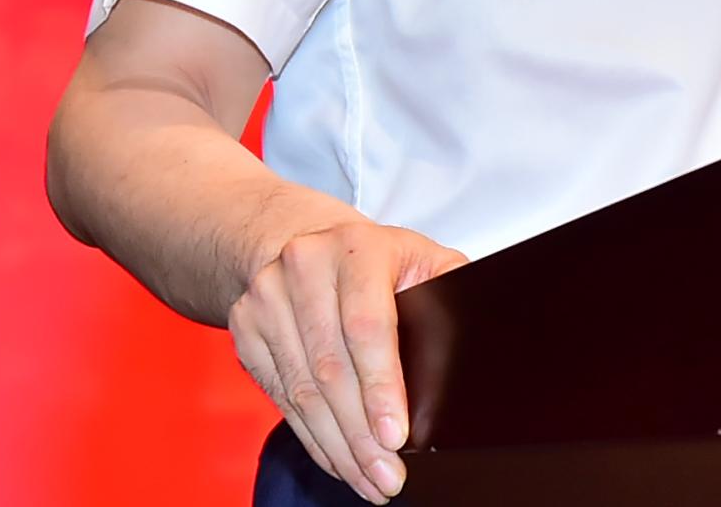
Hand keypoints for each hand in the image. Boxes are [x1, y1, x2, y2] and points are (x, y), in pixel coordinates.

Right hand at [228, 210, 466, 501]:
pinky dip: (311, 436)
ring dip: (337, 445)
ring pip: (301, 391)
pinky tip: (337, 459)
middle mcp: (304, 269)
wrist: (299, 241)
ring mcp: (266, 300)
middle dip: (361, 434)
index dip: (382, 386)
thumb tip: (475, 343)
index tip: (397, 435)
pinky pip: (279, 397)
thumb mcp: (420, 259)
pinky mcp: (245, 332)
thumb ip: (447, 291)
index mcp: (356, 247)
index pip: (367, 326)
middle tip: (388, 476)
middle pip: (331, 369)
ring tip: (368, 480)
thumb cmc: (373, 259)